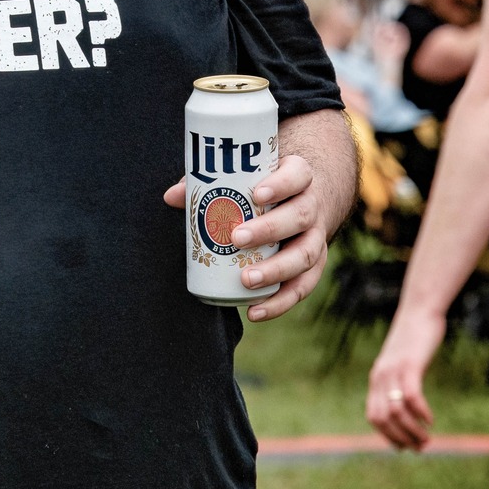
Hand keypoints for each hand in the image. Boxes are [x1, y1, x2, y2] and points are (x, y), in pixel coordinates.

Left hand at [163, 153, 328, 321]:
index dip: (281, 184)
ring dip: (276, 270)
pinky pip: (302, 287)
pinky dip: (280, 302)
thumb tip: (172, 197)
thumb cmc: (266, 186)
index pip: (297, 175)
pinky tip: (254, 312)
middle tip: (237, 239)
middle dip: (270, 229)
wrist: (303, 199)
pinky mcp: (314, 266)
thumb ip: (212, 184)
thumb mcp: (248, 177)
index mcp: (299, 177)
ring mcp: (316, 238)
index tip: (256, 194)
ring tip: (246, 280)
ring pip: (306, 255)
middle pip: (301, 216)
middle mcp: (313, 207)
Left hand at [366, 309, 445, 449]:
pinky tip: (431, 420)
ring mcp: (394, 370)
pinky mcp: (410, 364)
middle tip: (421, 447)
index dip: (388, 436)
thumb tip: (405, 405)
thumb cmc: (415, 339)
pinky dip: (420, 412)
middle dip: (401, 438)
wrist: (420, 310)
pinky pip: (411, 395)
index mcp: (377, 379)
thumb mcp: (402, 363)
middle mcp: (381, 377)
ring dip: (412, 431)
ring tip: (427, 439)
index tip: (405, 447)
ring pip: (396, 412)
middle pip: (383, 419)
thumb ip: (399, 382)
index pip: (374, 417)